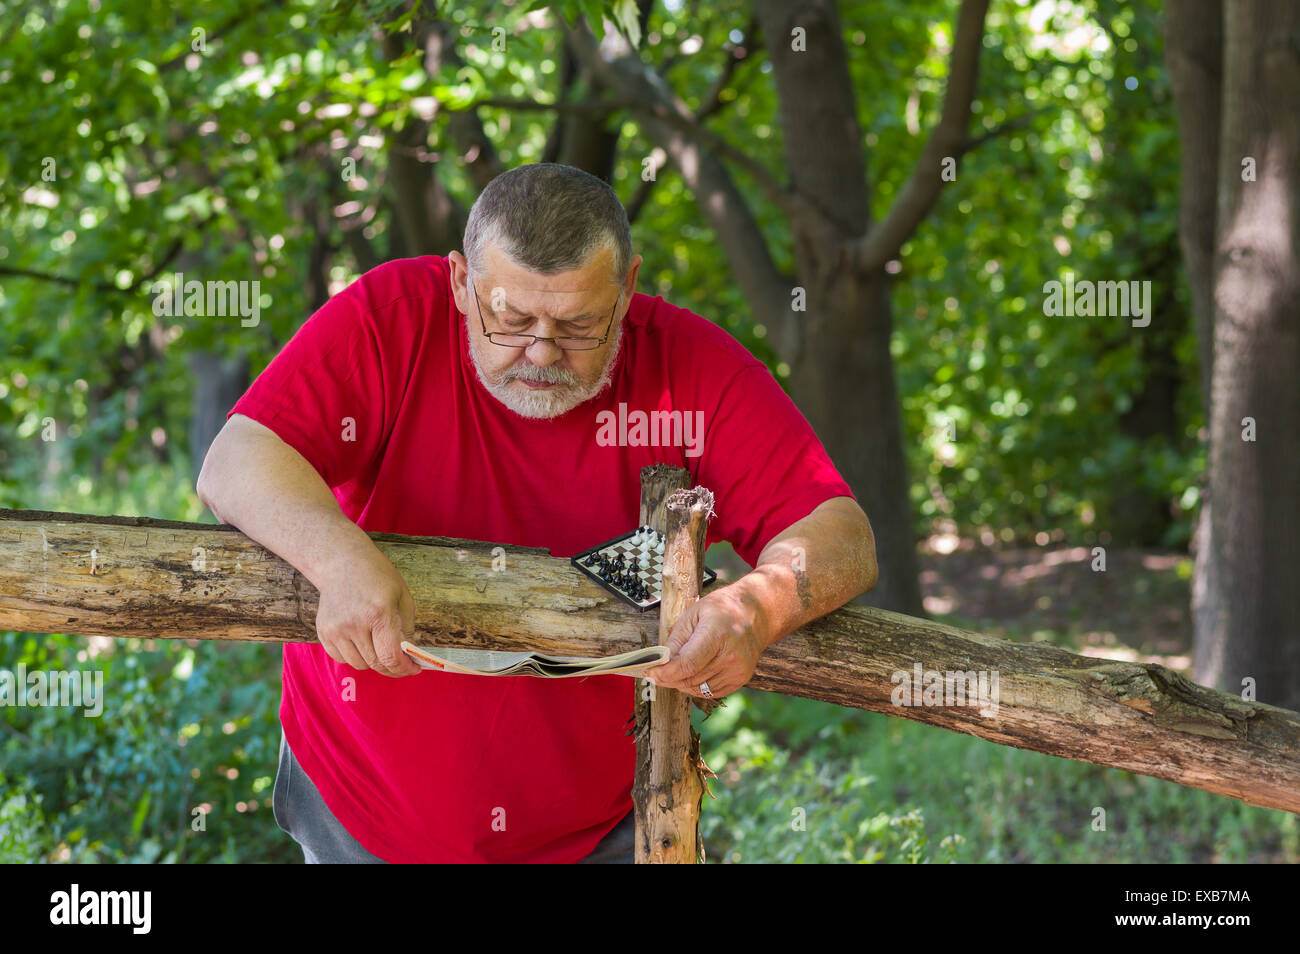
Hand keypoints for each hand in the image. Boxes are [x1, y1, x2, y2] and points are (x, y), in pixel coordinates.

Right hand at [314, 548, 422, 677]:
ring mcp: (336, 629)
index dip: (404, 668)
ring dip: (373, 662)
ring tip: (381, 649)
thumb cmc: (377, 576)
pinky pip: (341, 658)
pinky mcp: (324, 632)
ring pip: (358, 664)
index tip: (413, 668)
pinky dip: (355, 656)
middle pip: (375, 663)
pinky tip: (363, 642)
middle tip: (402, 664)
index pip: (390, 656)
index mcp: (378, 613)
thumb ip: (407, 628)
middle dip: (392, 668)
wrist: (342, 562)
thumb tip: (410, 655)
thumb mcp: (402, 596)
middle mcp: (354, 624)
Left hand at [646, 586, 767, 698]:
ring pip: (699, 689)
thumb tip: (658, 663)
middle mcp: (731, 655)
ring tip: (675, 670)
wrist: (756, 614)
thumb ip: (675, 642)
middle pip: (690, 679)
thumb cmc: (722, 610)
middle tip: (656, 672)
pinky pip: (710, 693)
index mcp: (717, 634)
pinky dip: (696, 687)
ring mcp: (738, 670)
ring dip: (681, 683)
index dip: (665, 673)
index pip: (687, 664)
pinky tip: (692, 673)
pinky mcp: (741, 679)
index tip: (649, 673)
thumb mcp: (693, 615)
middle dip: (668, 678)